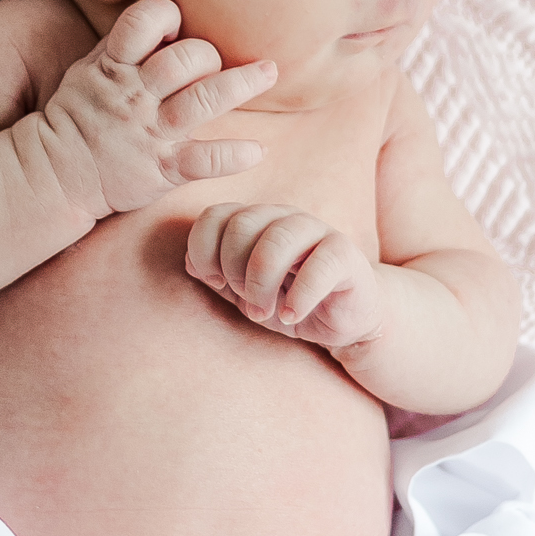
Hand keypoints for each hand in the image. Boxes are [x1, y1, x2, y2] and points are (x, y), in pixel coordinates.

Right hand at [38, 0, 276, 218]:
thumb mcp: (87, 71)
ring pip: (203, 100)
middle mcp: (135, 96)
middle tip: (216, 64)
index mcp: (113, 67)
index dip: (167, 16)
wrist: (54, 174)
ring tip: (269, 72)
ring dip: (242, 84)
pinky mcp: (161, 168)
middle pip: (184, 59)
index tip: (177, 27)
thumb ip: (122, 46)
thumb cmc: (77, 117)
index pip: (144, 21)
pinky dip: (235, 155)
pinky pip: (205, 159)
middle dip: (208, 55)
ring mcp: (150, 132)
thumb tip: (159, 19)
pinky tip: (257, 150)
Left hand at [184, 204, 382, 351]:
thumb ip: (216, 276)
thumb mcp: (243, 294)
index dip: (204, 250)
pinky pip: (319, 264)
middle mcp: (283, 217)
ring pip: (277, 240)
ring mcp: (316, 230)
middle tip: (247, 303)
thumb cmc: (288, 301)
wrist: (342, 320)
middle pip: (241, 225)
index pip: (215, 215)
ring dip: (262, 283)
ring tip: (266, 312)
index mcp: (255, 220)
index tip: (215, 281)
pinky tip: (292, 314)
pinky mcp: (345, 253)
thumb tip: (190, 263)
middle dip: (234, 270)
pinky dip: (299, 296)